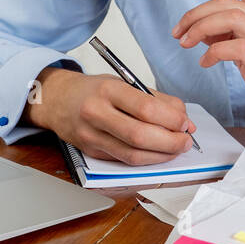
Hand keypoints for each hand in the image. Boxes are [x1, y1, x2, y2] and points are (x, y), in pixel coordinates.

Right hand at [29, 67, 196, 165]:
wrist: (58, 100)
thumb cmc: (94, 90)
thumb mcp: (124, 82)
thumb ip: (156, 100)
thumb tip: (184, 119)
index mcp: (107, 90)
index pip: (145, 108)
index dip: (171, 119)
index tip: (185, 122)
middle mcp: (96, 113)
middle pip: (140, 135)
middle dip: (170, 141)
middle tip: (186, 140)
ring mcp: (91, 136)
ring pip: (133, 155)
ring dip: (162, 155)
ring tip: (177, 148)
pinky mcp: (92, 152)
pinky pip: (125, 160)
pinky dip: (147, 159)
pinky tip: (158, 153)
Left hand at [172, 0, 244, 136]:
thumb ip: (232, 38)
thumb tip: (202, 33)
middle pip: (228, 2)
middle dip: (195, 14)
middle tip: (177, 31)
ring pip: (231, 18)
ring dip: (200, 29)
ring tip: (185, 43)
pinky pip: (236, 47)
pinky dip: (213, 52)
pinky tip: (205, 62)